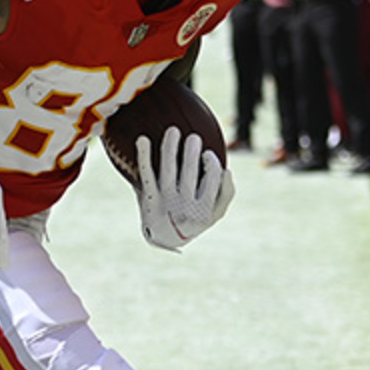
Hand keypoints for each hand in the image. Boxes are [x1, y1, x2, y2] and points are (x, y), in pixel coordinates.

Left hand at [136, 126, 234, 250]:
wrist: (163, 238)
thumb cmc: (194, 219)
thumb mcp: (214, 214)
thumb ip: (225, 193)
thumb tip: (226, 170)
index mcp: (202, 211)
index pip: (211, 181)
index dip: (211, 165)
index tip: (208, 154)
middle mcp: (182, 206)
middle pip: (189, 173)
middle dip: (191, 152)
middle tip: (193, 138)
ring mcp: (164, 201)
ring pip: (168, 169)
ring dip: (170, 147)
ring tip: (173, 131)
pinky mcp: (147, 196)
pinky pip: (146, 173)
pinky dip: (144, 156)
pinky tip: (142, 139)